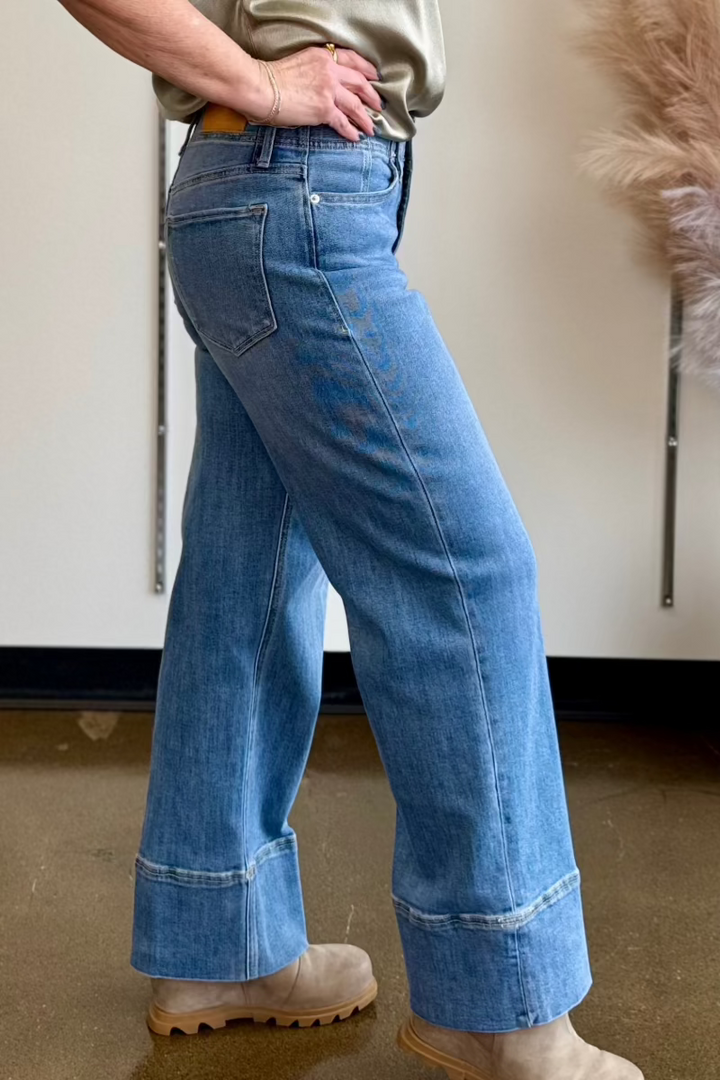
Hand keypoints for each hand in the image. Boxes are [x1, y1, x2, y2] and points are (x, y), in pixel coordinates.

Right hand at [246, 46, 383, 141]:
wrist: (261, 87)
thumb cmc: (272, 77)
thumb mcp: (300, 63)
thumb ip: (316, 70)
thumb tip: (324, 86)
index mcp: (323, 56)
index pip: (352, 59)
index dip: (366, 69)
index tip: (374, 77)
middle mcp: (330, 71)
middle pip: (359, 82)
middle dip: (372, 95)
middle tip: (378, 105)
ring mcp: (328, 91)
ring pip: (355, 105)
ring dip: (365, 118)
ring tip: (371, 127)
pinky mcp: (323, 109)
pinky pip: (343, 122)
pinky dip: (351, 131)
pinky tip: (356, 137)